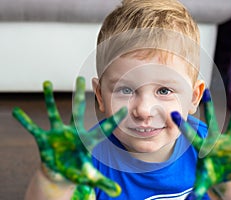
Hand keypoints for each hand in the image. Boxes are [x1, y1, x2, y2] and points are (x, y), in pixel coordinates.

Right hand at [12, 77, 126, 198]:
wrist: (61, 172)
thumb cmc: (77, 171)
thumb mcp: (90, 177)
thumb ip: (103, 183)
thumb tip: (117, 193)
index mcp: (86, 141)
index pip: (103, 129)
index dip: (113, 120)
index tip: (124, 109)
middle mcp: (73, 132)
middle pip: (77, 111)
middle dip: (78, 95)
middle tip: (80, 77)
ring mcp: (58, 133)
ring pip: (53, 113)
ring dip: (49, 99)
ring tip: (46, 83)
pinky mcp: (44, 139)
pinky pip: (33, 128)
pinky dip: (25, 121)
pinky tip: (17, 112)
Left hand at [171, 89, 230, 199]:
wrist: (223, 175)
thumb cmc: (210, 174)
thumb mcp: (203, 181)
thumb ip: (198, 188)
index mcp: (204, 147)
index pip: (191, 134)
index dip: (182, 125)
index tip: (174, 113)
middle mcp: (216, 140)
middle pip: (212, 120)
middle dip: (209, 105)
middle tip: (205, 90)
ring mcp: (230, 141)